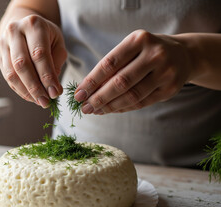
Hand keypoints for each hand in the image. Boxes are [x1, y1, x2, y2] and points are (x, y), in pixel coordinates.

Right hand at [0, 14, 66, 107]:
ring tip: (40, 101)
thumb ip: (57, 62)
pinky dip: (20, 90)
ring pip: (12, 73)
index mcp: (33, 25)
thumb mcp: (57, 42)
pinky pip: (8, 77)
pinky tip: (31, 97)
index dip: (47, 76)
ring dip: (26, 92)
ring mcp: (3, 44)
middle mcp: (14, 32)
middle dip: (35, 87)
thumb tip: (52, 88)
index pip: (39, 54)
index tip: (55, 92)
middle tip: (46, 102)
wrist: (25, 26)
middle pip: (22, 64)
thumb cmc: (46, 36)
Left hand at [74, 30, 192, 113]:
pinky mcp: (170, 89)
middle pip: (120, 82)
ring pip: (131, 95)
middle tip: (84, 108)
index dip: (91, 81)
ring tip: (95, 111)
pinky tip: (110, 110)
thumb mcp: (131, 49)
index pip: (109, 64)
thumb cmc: (146, 52)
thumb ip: (112, 67)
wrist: (183, 55)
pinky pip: (142, 103)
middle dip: (99, 98)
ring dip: (109, 106)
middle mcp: (155, 54)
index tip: (78, 94)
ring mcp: (165, 72)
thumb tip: (86, 90)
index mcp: (139, 40)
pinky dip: (123, 108)